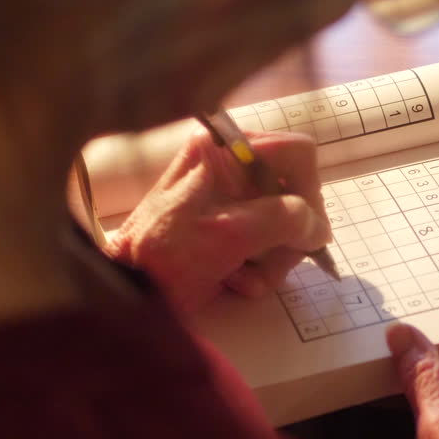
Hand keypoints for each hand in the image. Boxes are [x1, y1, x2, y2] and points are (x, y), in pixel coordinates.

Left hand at [104, 127, 330, 313]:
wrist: (121, 290)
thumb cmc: (163, 260)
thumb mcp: (229, 237)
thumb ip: (281, 220)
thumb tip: (318, 227)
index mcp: (223, 148)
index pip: (297, 153)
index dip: (309, 194)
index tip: (305, 233)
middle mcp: (228, 161)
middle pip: (293, 191)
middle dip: (286, 237)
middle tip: (271, 270)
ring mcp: (226, 191)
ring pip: (283, 219)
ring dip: (272, 257)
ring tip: (245, 280)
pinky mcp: (223, 217)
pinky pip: (262, 234)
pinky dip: (256, 262)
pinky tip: (233, 279)